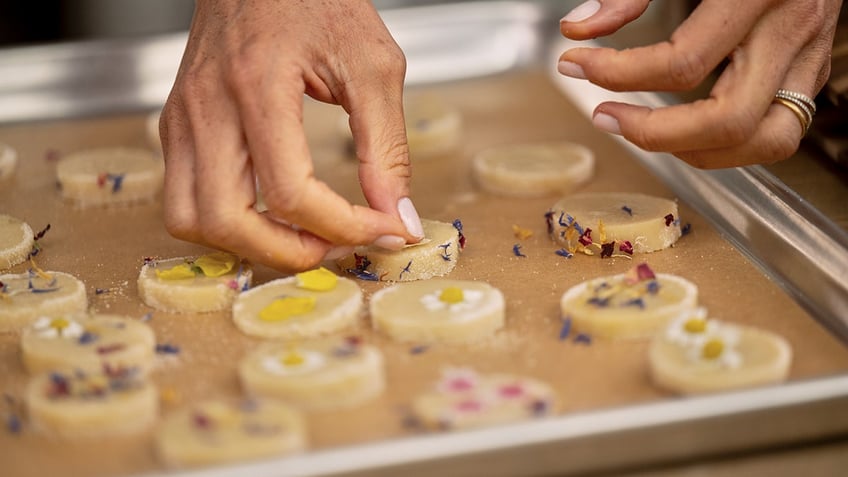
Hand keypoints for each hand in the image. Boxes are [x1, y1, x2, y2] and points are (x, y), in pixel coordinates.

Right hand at [160, 0, 423, 271]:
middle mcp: (207, 108)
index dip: (343, 226)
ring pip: (189, 220)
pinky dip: (226, 221)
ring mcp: (182, 118)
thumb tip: (396, 215)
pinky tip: (270, 213)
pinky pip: (185, 198)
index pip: (289, 191)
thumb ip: (387, 146)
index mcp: (257, 85)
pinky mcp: (176, 125)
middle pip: (225, 220)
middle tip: (334, 247)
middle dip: (287, 253)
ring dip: (247, 245)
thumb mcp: (372, 66)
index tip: (382, 228)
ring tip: (300, 236)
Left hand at [558, 0, 841, 167]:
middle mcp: (793, 27)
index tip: (577, 65)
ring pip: (767, 140)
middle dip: (655, 133)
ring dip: (699, 151)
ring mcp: (810, 54)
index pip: (684, 63)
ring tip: (645, 134)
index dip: (617, 74)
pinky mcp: (812, 69)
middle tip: (606, 117)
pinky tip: (684, 130)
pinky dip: (726, 143)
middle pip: (730, 120)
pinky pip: (777, 129)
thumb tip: (578, 29)